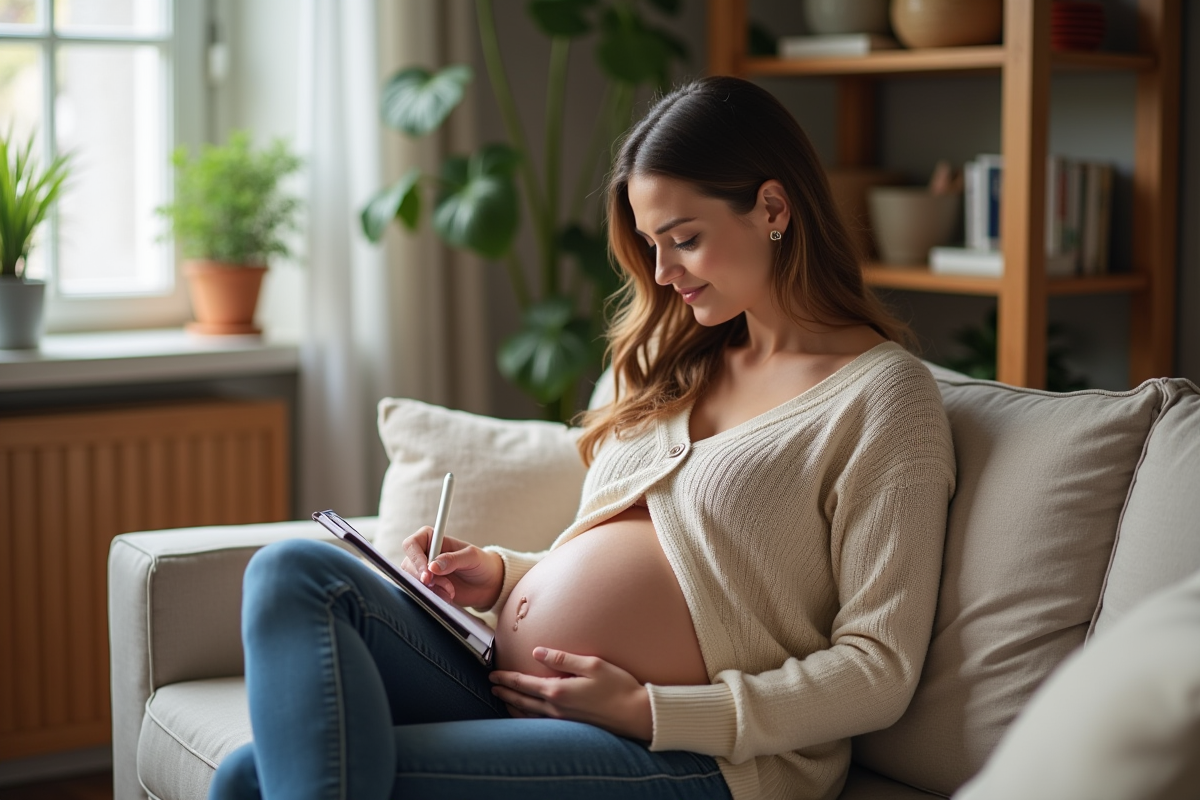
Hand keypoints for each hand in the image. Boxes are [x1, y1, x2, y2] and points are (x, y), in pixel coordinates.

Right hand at [399, 526, 503, 609]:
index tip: (427, 572)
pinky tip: (447, 596)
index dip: (416, 558)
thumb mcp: (472, 557)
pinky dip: (433, 596)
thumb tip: (432, 566)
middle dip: (424, 577)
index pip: (412, 544)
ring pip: (412, 581)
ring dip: (430, 588)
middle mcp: (425, 554)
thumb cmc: (481, 563)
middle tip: (439, 584)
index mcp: (433, 539)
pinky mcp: (428, 587)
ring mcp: (424, 572)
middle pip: (408, 565)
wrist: (487, 584)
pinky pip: (420, 593)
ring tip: (450, 590)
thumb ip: (453, 559)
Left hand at [489, 648, 652, 740]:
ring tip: (504, 699)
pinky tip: (529, 713)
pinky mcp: (571, 725)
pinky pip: (541, 721)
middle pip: (522, 700)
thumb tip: (537, 652)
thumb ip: (562, 658)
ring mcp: (563, 720)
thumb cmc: (617, 686)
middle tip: (492, 686)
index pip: (524, 683)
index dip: (506, 678)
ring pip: (529, 714)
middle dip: (505, 692)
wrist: (635, 714)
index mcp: (558, 691)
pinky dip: (528, 716)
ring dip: (514, 705)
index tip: (493, 675)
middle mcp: (556, 708)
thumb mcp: (591, 664)